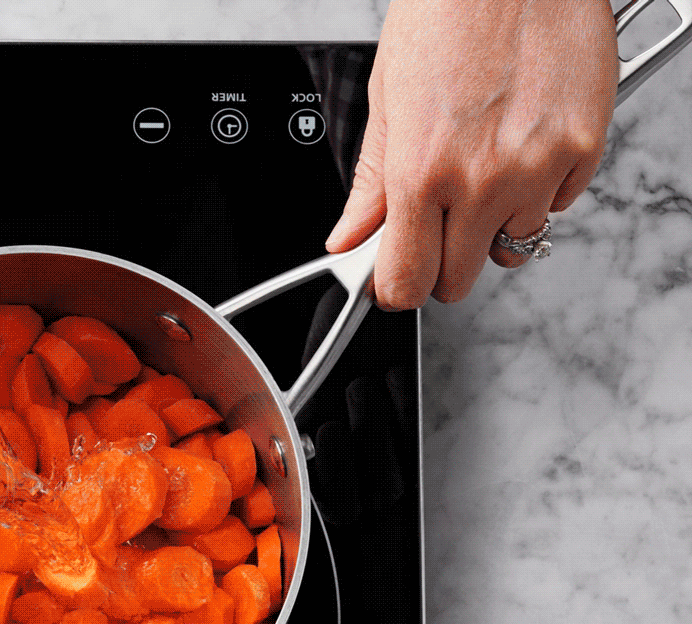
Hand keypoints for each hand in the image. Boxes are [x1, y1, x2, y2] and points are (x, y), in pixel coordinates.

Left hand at [325, 0, 618, 309]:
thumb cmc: (448, 13)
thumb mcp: (387, 99)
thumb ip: (371, 183)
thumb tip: (349, 239)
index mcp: (421, 172)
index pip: (407, 282)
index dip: (396, 288)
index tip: (394, 276)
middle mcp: (481, 180)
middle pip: (459, 280)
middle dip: (442, 263)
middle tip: (435, 224)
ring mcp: (538, 168)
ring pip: (512, 246)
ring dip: (494, 226)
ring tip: (482, 167)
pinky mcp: (582, 149)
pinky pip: (557, 205)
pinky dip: (539, 190)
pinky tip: (520, 143)